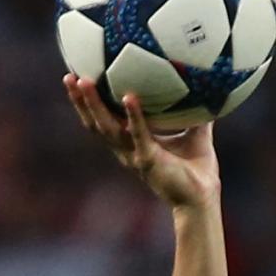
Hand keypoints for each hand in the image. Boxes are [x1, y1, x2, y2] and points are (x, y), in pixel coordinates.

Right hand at [64, 74, 219, 209]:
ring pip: (107, 127)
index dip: (90, 103)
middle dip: (81, 102)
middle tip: (69, 77)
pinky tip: (129, 96)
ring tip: (85, 82)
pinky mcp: (147, 160)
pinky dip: (133, 115)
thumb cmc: (198, 169)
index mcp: (131, 144)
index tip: (80, 79)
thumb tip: (205, 87)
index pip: (104, 121)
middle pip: (95, 123)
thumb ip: (195, 112)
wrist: (202, 199)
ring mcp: (134, 156)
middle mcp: (127, 151)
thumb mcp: (196, 133)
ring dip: (94, 104)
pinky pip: (138, 134)